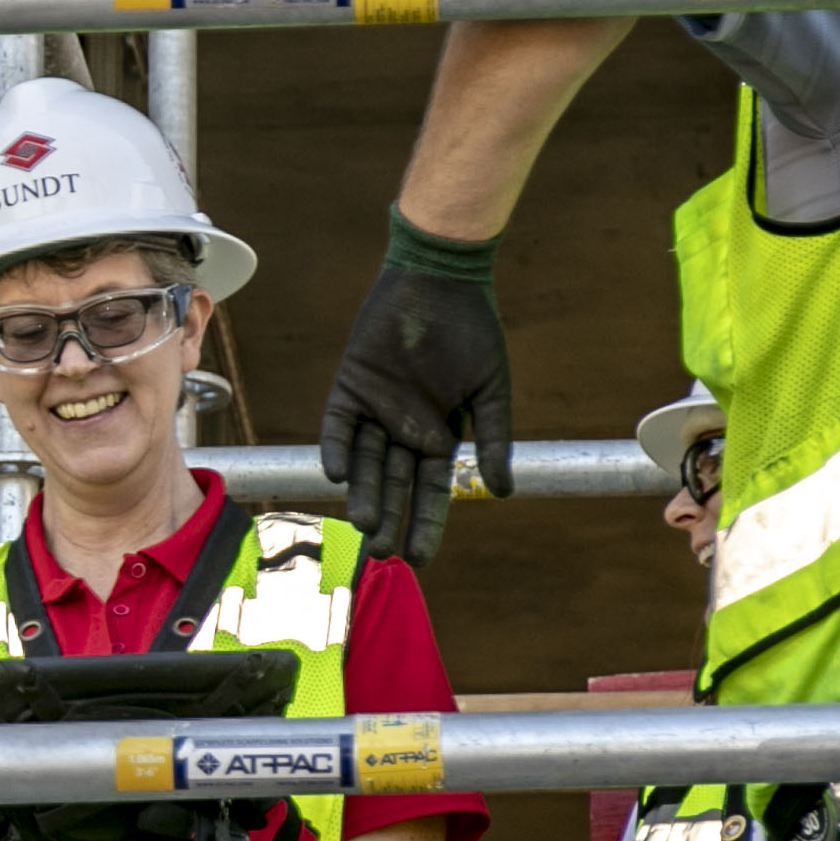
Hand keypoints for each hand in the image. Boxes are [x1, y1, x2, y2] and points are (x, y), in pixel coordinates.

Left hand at [320, 215, 513, 563]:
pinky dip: (336, 446)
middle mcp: (403, 428)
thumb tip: (504, 492)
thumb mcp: (490, 390)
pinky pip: (338, 424)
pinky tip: (338, 474)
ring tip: (364, 526)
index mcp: (438, 434)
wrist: (441, 282)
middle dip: (390, 518)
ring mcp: (375, 408)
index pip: (431, 491)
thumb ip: (492, 440)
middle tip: (383, 553)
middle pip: (394, 484)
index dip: (426, 523)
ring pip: (364, 462)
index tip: (421, 558)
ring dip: (363, 493)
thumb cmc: (473, 332)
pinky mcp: (350, 385)